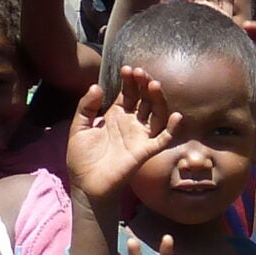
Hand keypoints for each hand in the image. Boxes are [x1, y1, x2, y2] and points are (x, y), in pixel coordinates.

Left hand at [67, 66, 183, 204]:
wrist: (86, 185)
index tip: (127, 69)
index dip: (129, 81)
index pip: (128, 94)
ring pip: (156, 114)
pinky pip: (163, 139)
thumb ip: (86, 107)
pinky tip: (176, 115)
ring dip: (157, 99)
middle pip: (144, 100)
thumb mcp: (79, 128)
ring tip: (154, 84)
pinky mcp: (145, 152)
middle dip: (143, 85)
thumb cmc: (82, 158)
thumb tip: (96, 86)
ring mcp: (140, 137)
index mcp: (116, 117)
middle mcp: (131, 124)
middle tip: (140, 72)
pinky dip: (171, 128)